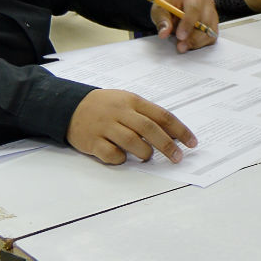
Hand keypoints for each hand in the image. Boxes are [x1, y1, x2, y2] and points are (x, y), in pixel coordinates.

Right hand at [67, 89, 197, 164]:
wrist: (69, 107)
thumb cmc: (105, 106)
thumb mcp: (127, 102)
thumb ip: (147, 115)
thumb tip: (173, 135)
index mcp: (132, 101)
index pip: (162, 115)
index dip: (180, 130)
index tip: (191, 143)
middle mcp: (120, 112)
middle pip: (149, 129)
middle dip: (167, 145)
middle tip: (178, 158)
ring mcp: (104, 126)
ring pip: (131, 141)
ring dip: (145, 152)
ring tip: (147, 156)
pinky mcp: (91, 141)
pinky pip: (111, 154)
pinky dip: (121, 159)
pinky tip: (123, 157)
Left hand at [151, 0, 218, 52]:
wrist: (176, 2)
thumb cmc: (169, 3)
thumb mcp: (159, 9)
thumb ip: (162, 20)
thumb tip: (164, 33)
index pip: (194, 8)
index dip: (188, 24)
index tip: (180, 36)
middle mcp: (206, 3)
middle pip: (206, 22)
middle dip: (193, 37)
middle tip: (180, 47)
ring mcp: (212, 14)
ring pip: (210, 32)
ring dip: (196, 42)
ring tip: (182, 46)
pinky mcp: (213, 25)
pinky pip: (211, 38)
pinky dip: (200, 44)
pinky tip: (189, 43)